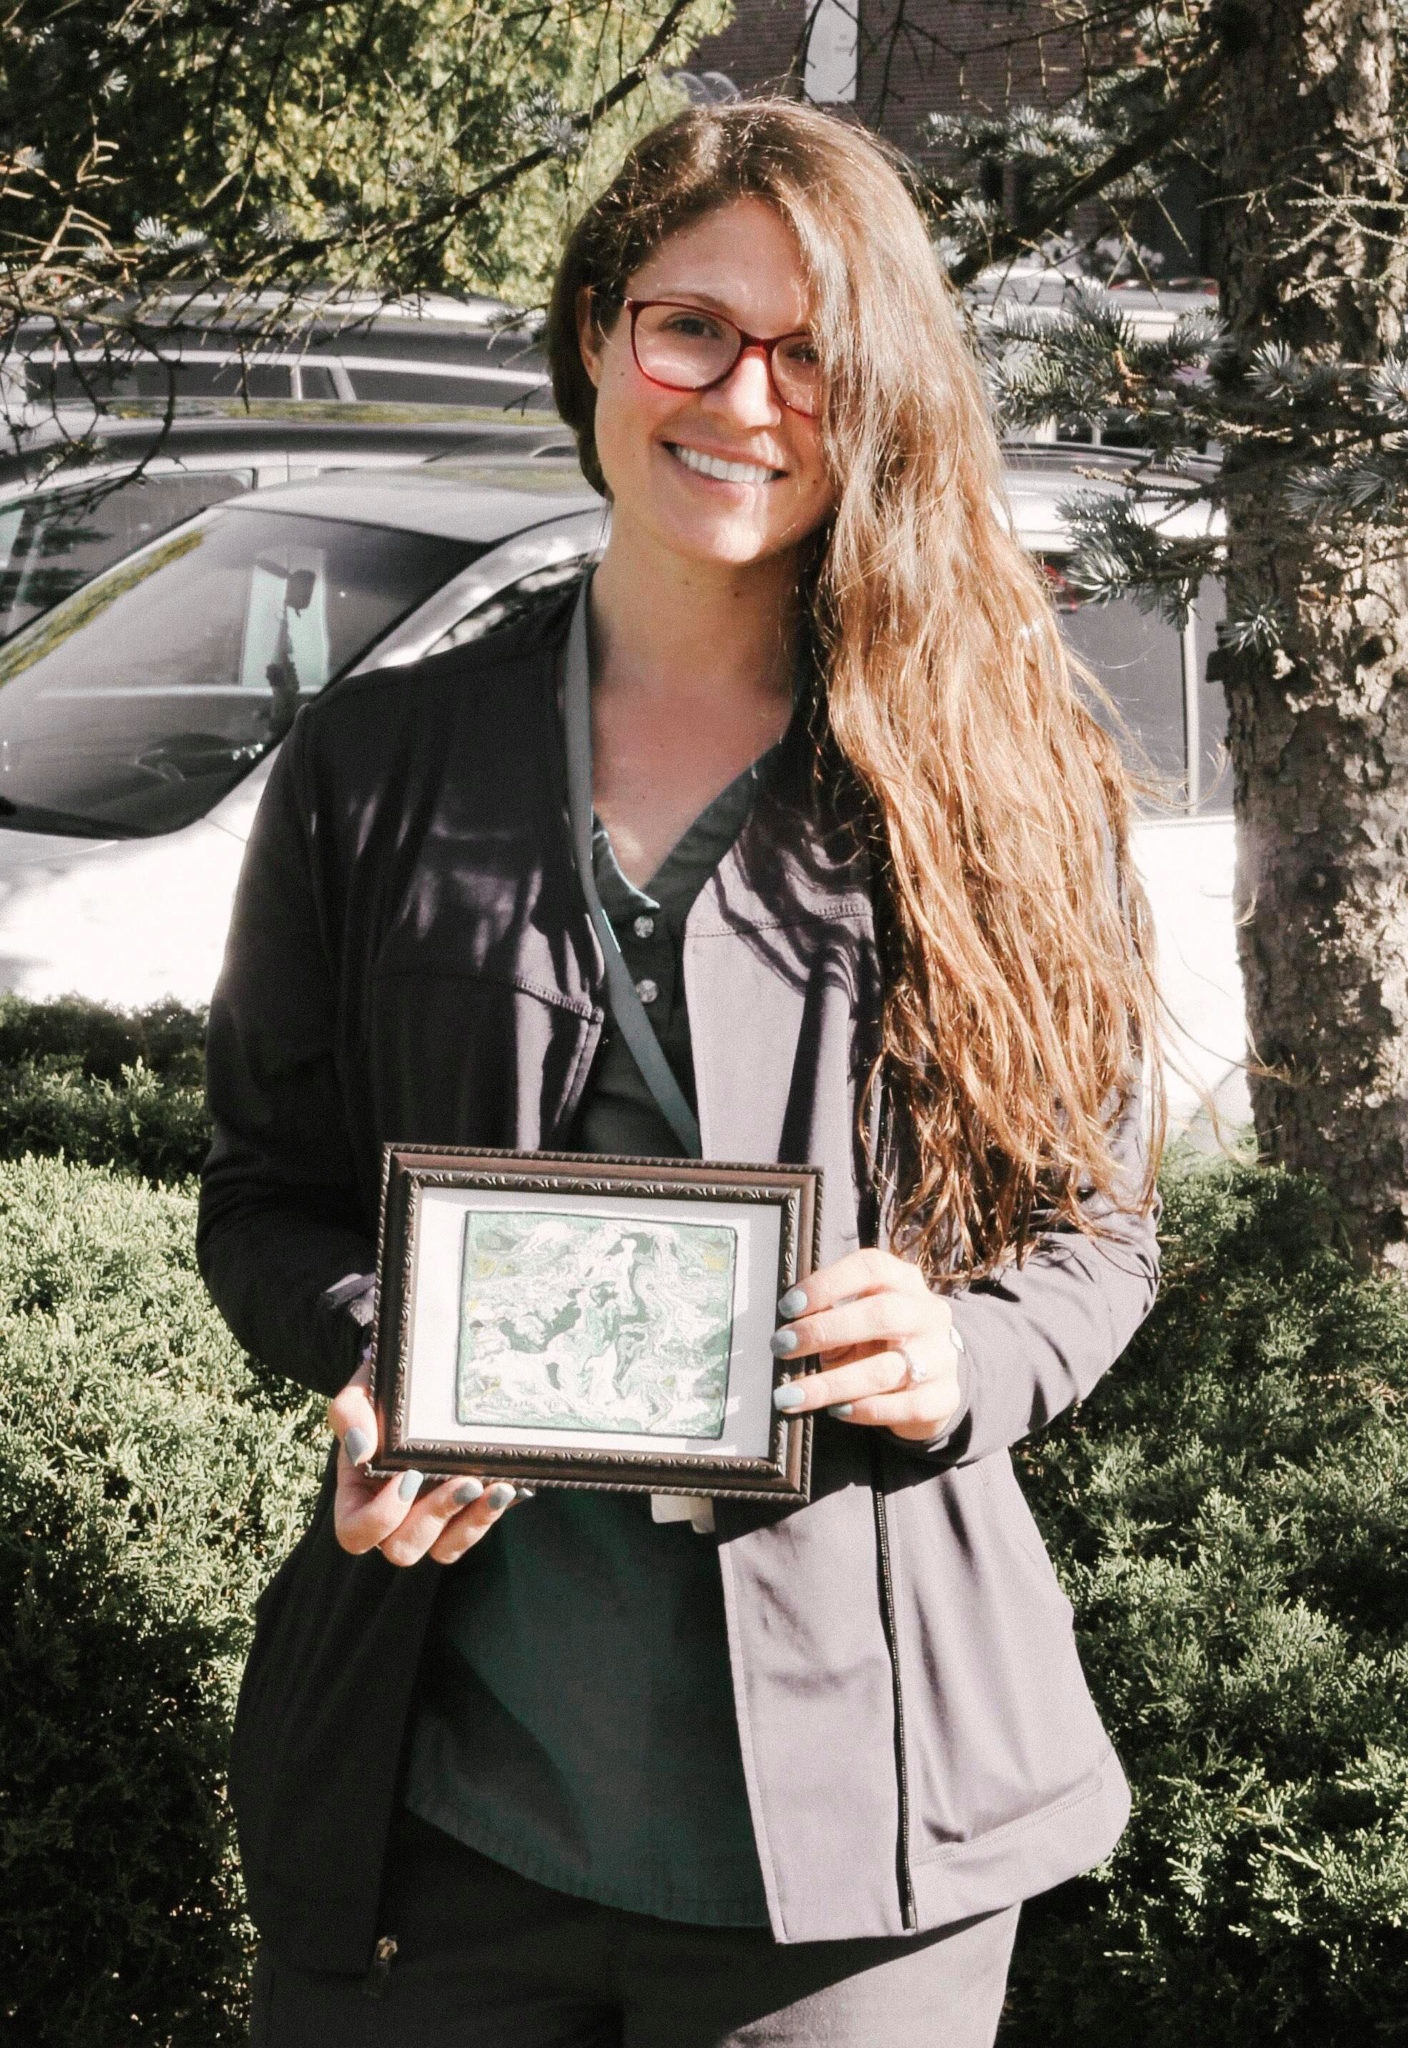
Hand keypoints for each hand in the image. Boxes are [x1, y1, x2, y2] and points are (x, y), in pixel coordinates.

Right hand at [328, 1358, 528, 1563]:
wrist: (426, 1373)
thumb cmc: (386, 1388)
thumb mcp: (363, 1390)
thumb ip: (350, 1412)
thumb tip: (361, 1448)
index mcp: (359, 1494)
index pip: (355, 1534)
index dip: (379, 1519)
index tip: (408, 1476)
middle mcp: (394, 1515)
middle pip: (403, 1549)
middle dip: (434, 1518)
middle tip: (463, 1482)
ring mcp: (431, 1516)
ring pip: (445, 1550)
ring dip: (472, 1524)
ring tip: (497, 1489)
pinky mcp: (465, 1510)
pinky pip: (476, 1529)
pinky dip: (493, 1512)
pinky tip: (510, 1486)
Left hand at [768, 1248, 962, 1444]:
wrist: (932, 1381)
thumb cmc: (879, 1342)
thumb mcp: (857, 1320)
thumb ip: (829, 1317)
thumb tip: (786, 1331)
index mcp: (904, 1282)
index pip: (871, 1268)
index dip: (827, 1283)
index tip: (788, 1306)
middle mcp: (928, 1314)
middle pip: (881, 1315)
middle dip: (824, 1331)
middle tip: (781, 1347)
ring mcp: (941, 1356)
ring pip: (885, 1370)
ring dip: (831, 1384)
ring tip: (790, 1395)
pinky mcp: (944, 1396)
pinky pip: (903, 1406)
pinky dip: (864, 1410)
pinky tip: (836, 1411)